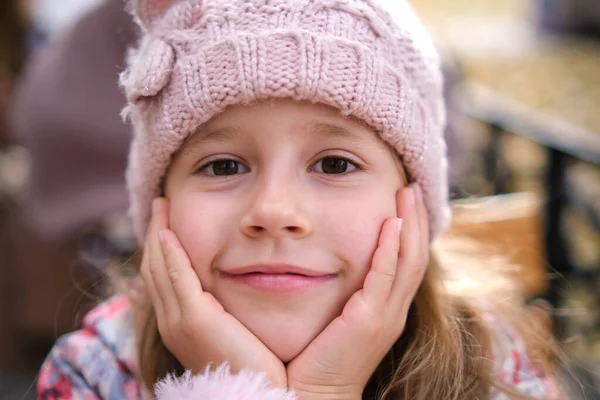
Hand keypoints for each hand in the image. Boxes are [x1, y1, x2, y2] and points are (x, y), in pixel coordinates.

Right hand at [140, 197, 286, 387]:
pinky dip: (170, 252)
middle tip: (161, 203)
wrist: (257, 395)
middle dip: (156, 233)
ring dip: (159, 233)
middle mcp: (172, 321)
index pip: (165, 276)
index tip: (168, 220)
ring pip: (160, 267)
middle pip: (155, 267)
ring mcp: (179, 321)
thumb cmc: (255, 365)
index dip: (163, 247)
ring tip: (163, 205)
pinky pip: (175, 276)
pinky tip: (168, 230)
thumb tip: (242, 281)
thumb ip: (231, 305)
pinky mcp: (195, 319)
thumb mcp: (236, 329)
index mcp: (182, 322)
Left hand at [286, 184, 428, 398]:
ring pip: (408, 261)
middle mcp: (392, 310)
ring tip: (407, 193)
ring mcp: (385, 316)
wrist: (312, 394)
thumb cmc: (314, 357)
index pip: (405, 261)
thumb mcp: (333, 316)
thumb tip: (318, 259)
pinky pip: (386, 277)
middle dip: (415, 220)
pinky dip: (392, 249)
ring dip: (410, 225)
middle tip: (410, 187)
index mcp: (384, 309)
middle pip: (414, 255)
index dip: (408, 230)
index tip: (402, 200)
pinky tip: (391, 223)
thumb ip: (336, 290)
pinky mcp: (370, 320)